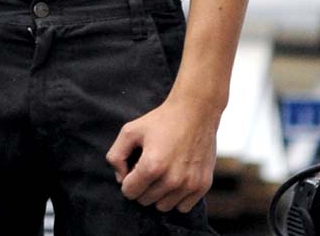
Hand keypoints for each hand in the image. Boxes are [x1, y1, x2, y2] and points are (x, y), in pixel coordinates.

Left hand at [105, 92, 220, 212]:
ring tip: (161, 174)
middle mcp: (172, 180)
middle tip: (147, 169)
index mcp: (152, 166)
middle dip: (141, 187)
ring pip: (163, 206)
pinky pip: (183, 207)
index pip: (130, 192)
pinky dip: (176, 198)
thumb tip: (120, 178)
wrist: (195, 113)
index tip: (132, 170)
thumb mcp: (130, 131)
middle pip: (145, 200)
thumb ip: (116, 155)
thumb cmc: (161, 121)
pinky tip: (174, 180)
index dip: (126, 182)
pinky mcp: (203, 186)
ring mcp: (189, 184)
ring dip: (158, 194)